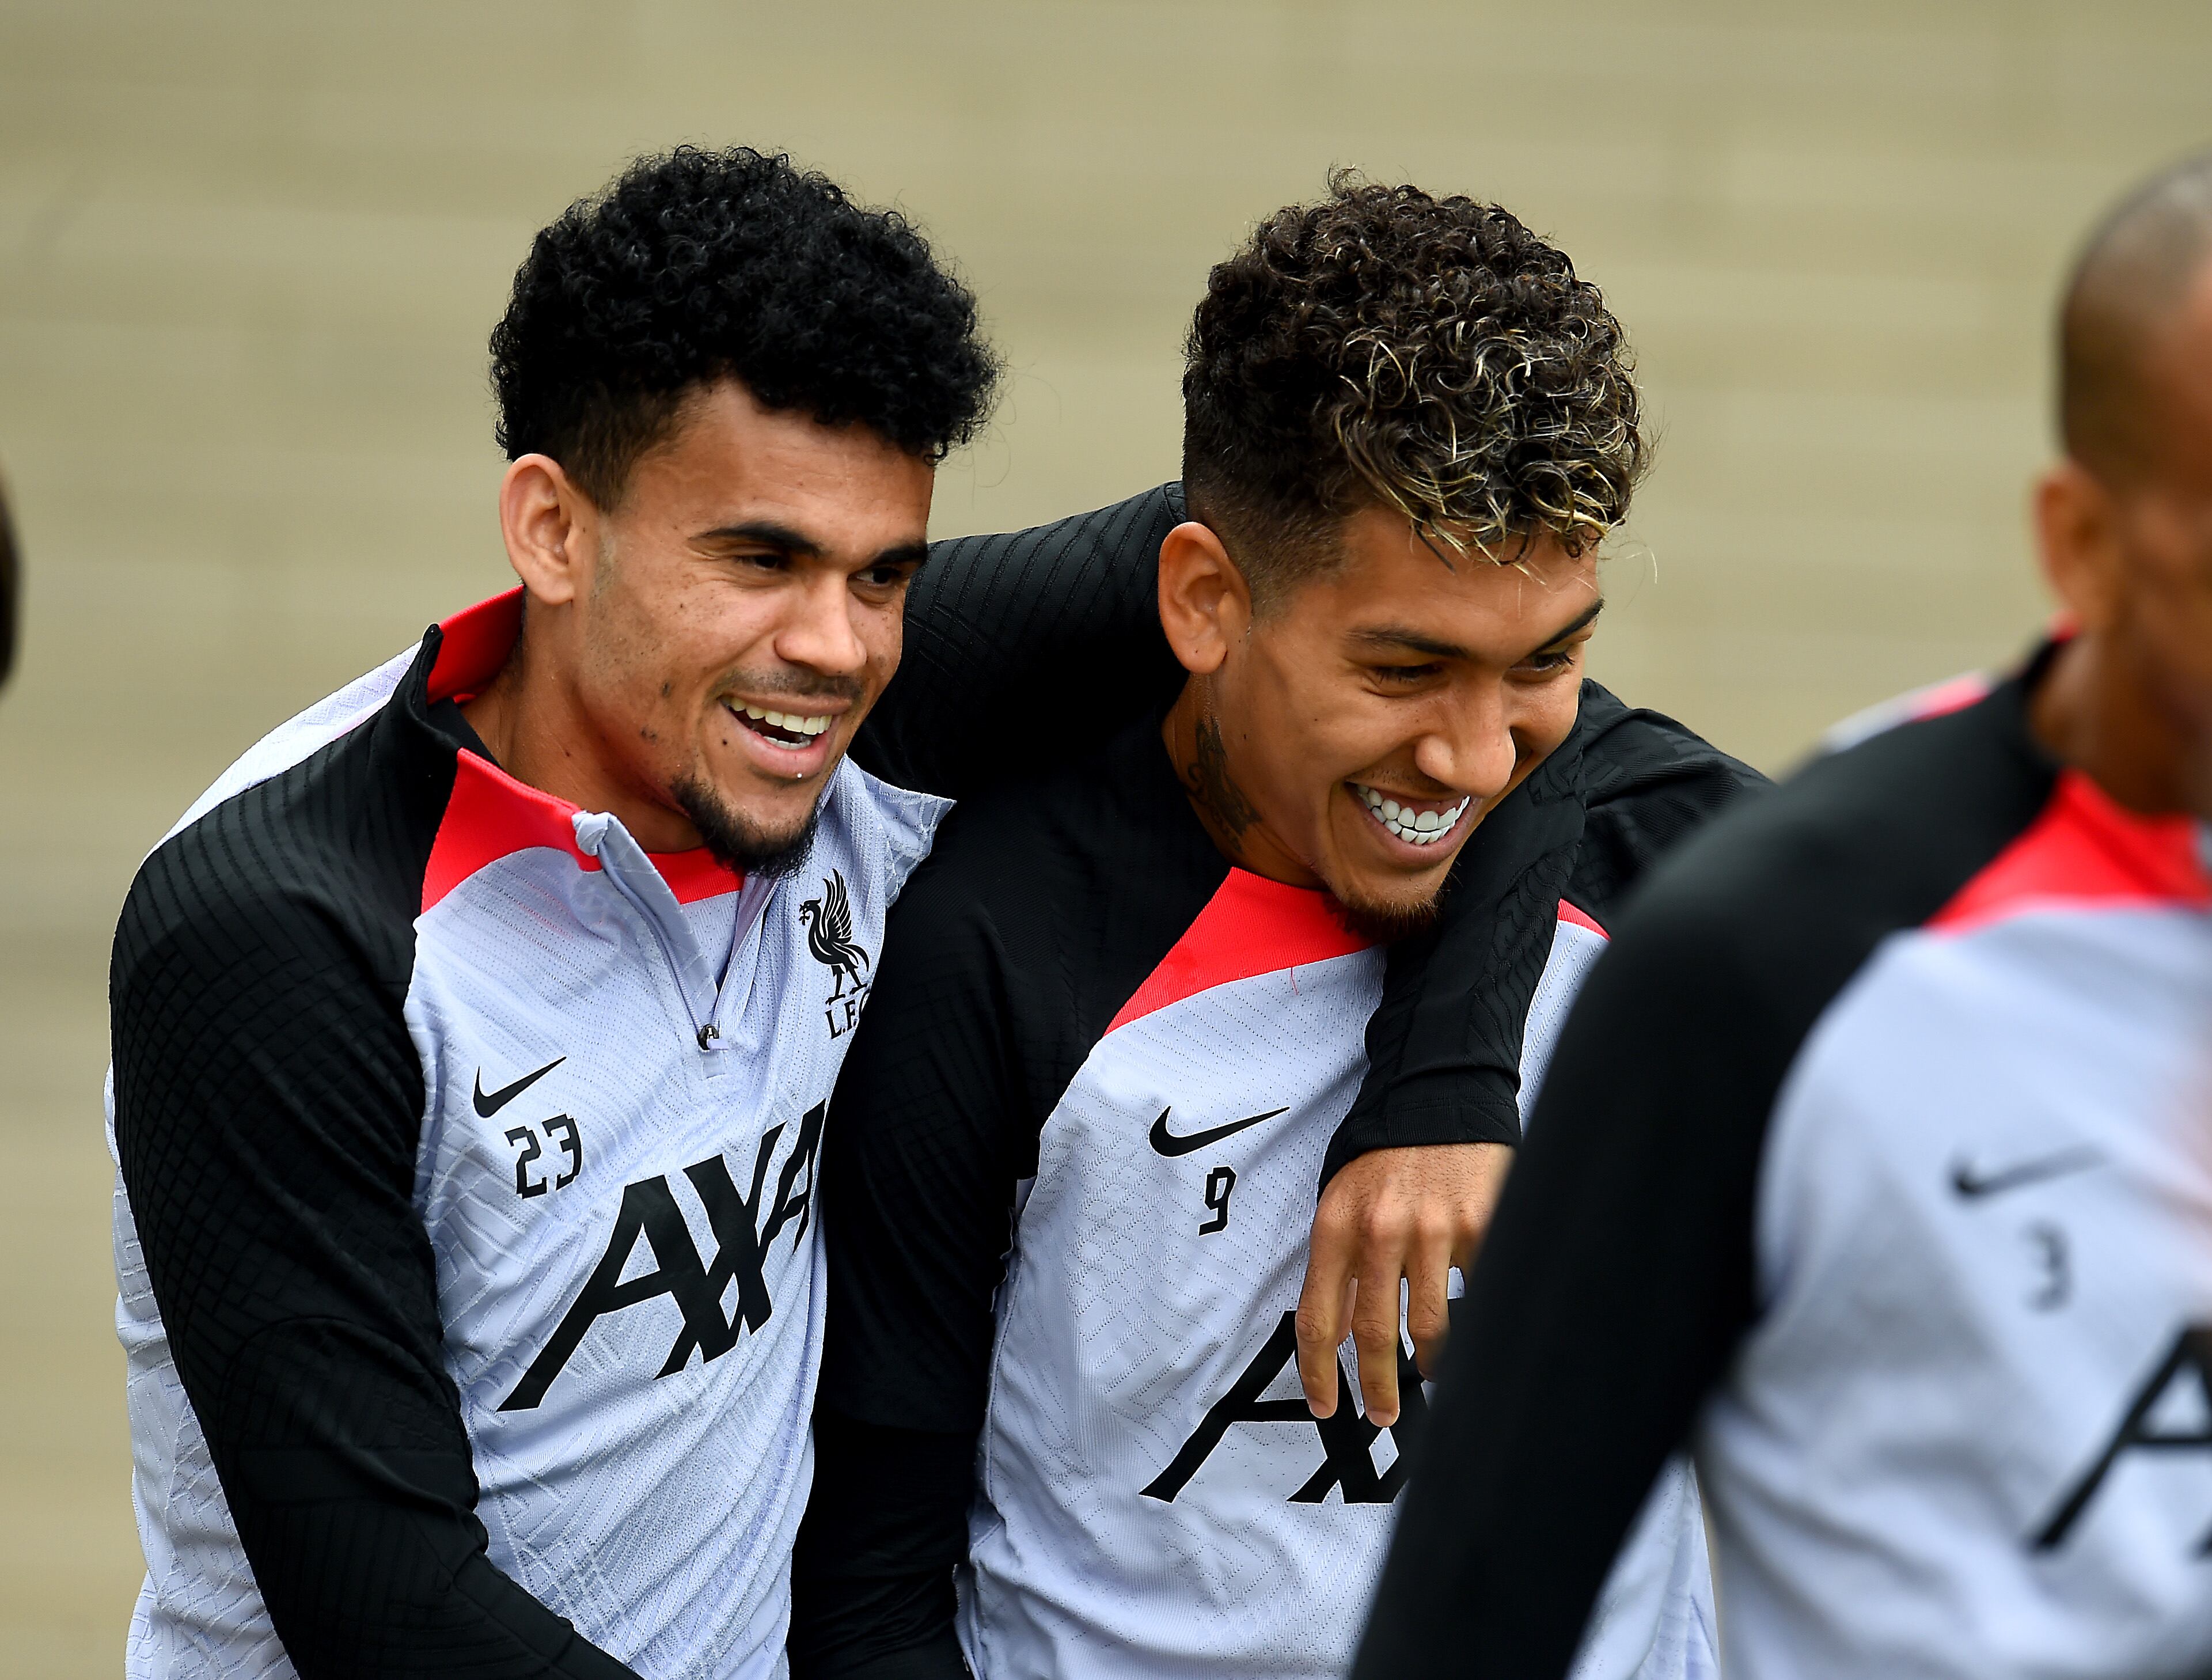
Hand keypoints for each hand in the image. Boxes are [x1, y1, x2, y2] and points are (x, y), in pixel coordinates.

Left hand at [1294, 1142, 1512, 1425]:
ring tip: (1430, 1373)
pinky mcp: (1482, 1225)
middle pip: (1375, 1336)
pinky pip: (1478, 1293)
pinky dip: (1475, 1319)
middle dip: (1378, 1388)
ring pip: (1431, 1327)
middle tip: (1382, 1413)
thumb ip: (1340, 1264)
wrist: (1439, 1095)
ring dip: (1430, 1364)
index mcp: (1337, 1225)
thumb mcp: (1342, 1200)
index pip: (1317, 1319)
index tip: (1326, 1407)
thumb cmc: (1387, 1152)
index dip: (1319, 1374)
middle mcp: (1381, 1231)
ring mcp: (1435, 1230)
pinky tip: (1474, 1326)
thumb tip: (1339, 1331)